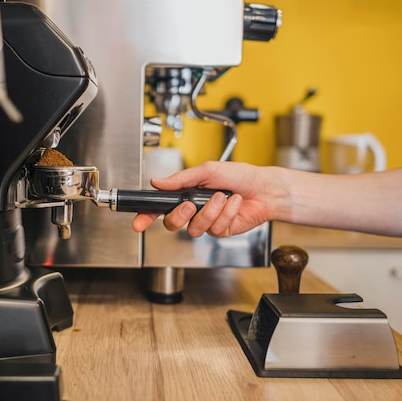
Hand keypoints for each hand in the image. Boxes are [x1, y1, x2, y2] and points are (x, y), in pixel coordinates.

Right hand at [132, 161, 278, 236]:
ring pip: (195, 228)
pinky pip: (215, 229)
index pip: (160, 208)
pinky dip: (227, 213)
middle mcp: (194, 210)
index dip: (146, 217)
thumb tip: (158, 182)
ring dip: (210, 211)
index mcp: (185, 194)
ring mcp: (206, 222)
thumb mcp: (207, 170)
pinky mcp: (221, 231)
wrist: (263, 188)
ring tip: (223, 197)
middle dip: (180, 214)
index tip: (138, 223)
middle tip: (190, 204)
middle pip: (172, 223)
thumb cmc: (238, 175)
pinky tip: (235, 204)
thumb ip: (181, 178)